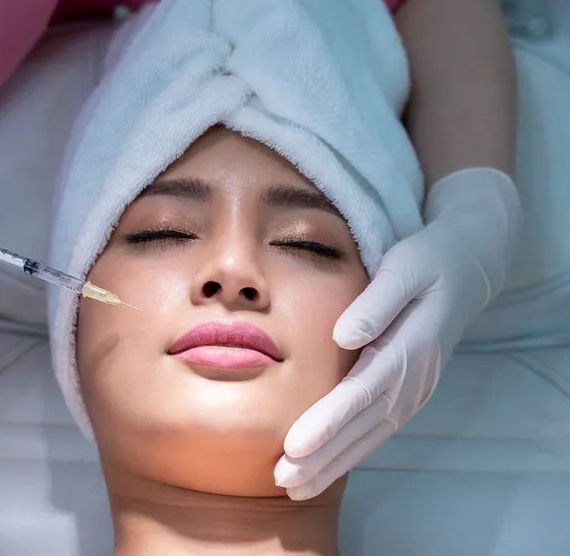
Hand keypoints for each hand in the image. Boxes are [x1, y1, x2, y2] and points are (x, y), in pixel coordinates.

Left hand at [275, 168, 521, 499]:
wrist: (467, 268)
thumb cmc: (427, 262)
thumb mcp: (404, 267)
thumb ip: (376, 303)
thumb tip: (343, 337)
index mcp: (410, 348)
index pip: (362, 392)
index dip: (328, 422)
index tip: (294, 446)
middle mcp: (414, 379)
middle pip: (363, 426)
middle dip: (323, 458)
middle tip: (284, 482)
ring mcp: (414, 390)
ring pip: (370, 436)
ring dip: (333, 464)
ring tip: (295, 488)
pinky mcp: (407, 392)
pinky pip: (377, 429)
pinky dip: (350, 452)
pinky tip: (324, 468)